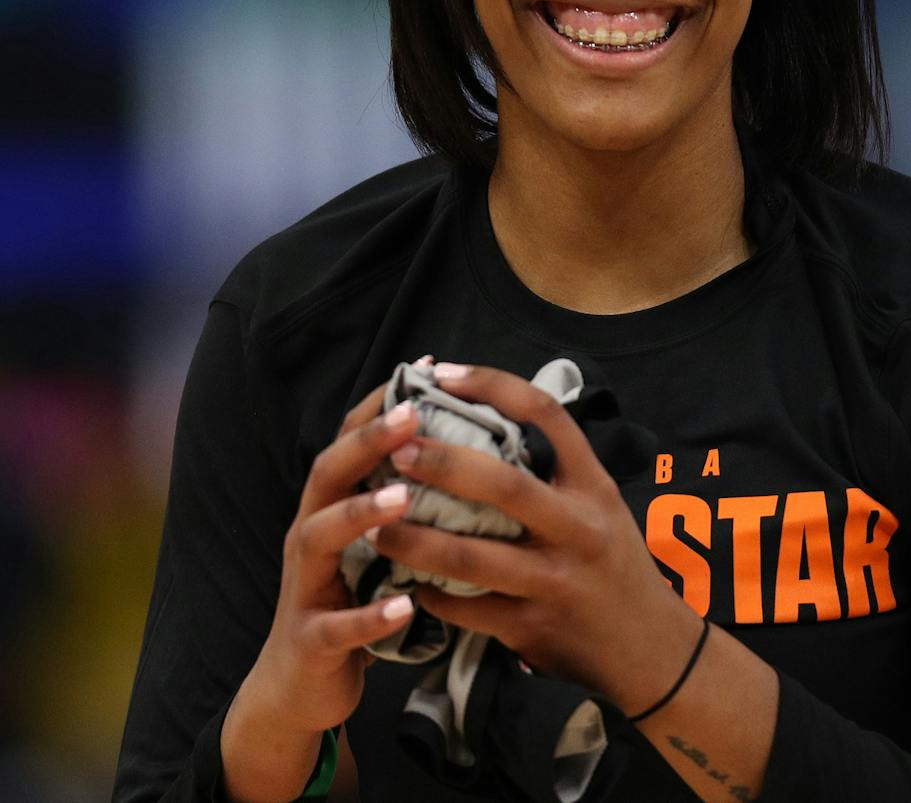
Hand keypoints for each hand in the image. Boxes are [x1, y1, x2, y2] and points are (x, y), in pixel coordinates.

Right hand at [233, 376, 422, 736]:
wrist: (298, 690)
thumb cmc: (351, 601)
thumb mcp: (373, 543)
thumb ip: (402, 500)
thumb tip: (464, 448)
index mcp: (330, 508)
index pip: (348, 441)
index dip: (380, 404)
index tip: (423, 368)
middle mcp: (309, 536)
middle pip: (327, 473)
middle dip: (367, 441)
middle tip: (412, 415)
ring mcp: (303, 586)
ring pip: (318, 538)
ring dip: (358, 513)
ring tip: (402, 496)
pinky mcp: (310, 641)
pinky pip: (337, 627)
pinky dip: (369, 616)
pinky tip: (405, 605)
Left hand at [366, 362, 704, 714]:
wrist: (649, 648)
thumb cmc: (615, 564)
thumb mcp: (601, 505)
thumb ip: (556, 472)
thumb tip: (490, 423)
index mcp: (593, 486)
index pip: (545, 414)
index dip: (492, 386)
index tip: (443, 374)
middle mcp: (577, 528)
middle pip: (503, 483)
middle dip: (441, 463)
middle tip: (396, 450)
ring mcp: (554, 581)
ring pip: (470, 557)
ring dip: (414, 540)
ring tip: (375, 526)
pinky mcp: (531, 627)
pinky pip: (467, 609)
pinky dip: (430, 595)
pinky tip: (405, 584)